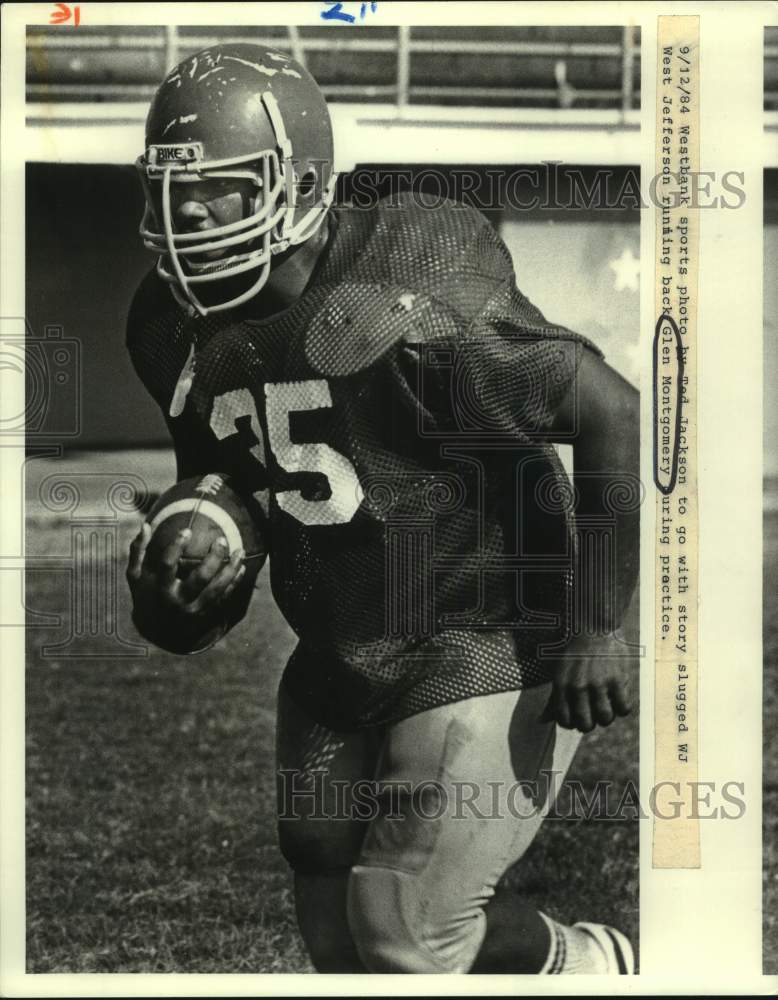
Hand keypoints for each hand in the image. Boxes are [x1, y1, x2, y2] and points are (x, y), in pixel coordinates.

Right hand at [126, 522, 245, 650]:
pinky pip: (223, 597)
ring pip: (217, 588)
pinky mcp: (205, 615)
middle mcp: (178, 600)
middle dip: (214, 557)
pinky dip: (234, 582)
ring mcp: (193, 609)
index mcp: (159, 588)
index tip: (187, 530)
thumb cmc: (146, 594)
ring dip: (231, 569)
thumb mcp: (135, 576)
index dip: (177, 546)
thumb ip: (138, 550)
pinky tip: (241, 568)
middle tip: (222, 540)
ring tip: (240, 551)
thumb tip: (145, 524)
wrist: (156, 631)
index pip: (168, 564)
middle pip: (200, 577)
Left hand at [541, 634, 632, 732]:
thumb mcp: (558, 673)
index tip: (578, 716)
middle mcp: (578, 686)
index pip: (564, 720)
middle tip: (593, 713)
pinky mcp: (617, 679)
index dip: (572, 723)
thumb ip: (552, 699)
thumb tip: (541, 721)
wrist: (595, 627)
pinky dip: (623, 708)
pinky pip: (624, 708)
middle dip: (590, 723)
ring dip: (607, 717)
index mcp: (561, 685)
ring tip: (606, 706)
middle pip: (585, 724)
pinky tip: (618, 698)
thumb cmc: (574, 653)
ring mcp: (598, 683)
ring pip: (605, 719)